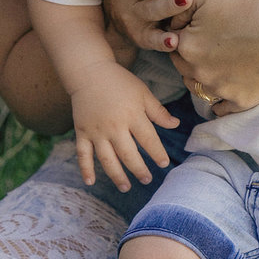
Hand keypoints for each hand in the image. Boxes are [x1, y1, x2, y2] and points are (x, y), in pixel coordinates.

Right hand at [69, 65, 178, 191]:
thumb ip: (158, 111)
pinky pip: (83, 154)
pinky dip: (85, 169)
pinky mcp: (82, 132)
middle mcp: (114, 126)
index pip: (148, 139)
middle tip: (147, 179)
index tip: (164, 163)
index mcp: (132, 115)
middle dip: (139, 169)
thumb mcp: (143, 92)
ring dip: (116, 175)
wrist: (89, 71)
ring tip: (126, 187)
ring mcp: (96, 131)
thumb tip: (176, 124)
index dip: (157, 153)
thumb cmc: (120, 81)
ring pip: (107, 159)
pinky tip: (90, 182)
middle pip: (128, 154)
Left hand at [172, 0, 258, 116]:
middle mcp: (198, 74)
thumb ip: (177, 3)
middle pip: (183, 67)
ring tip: (219, 60)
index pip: (171, 42)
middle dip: (191, 55)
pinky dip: (220, 99)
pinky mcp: (241, 102)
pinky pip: (219, 108)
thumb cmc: (251, 4)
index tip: (199, 25)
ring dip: (202, 76)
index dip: (183, 32)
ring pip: (198, 88)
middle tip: (210, 41)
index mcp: (185, 47)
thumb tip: (168, 20)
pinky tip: (227, 82)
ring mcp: (220, 91)